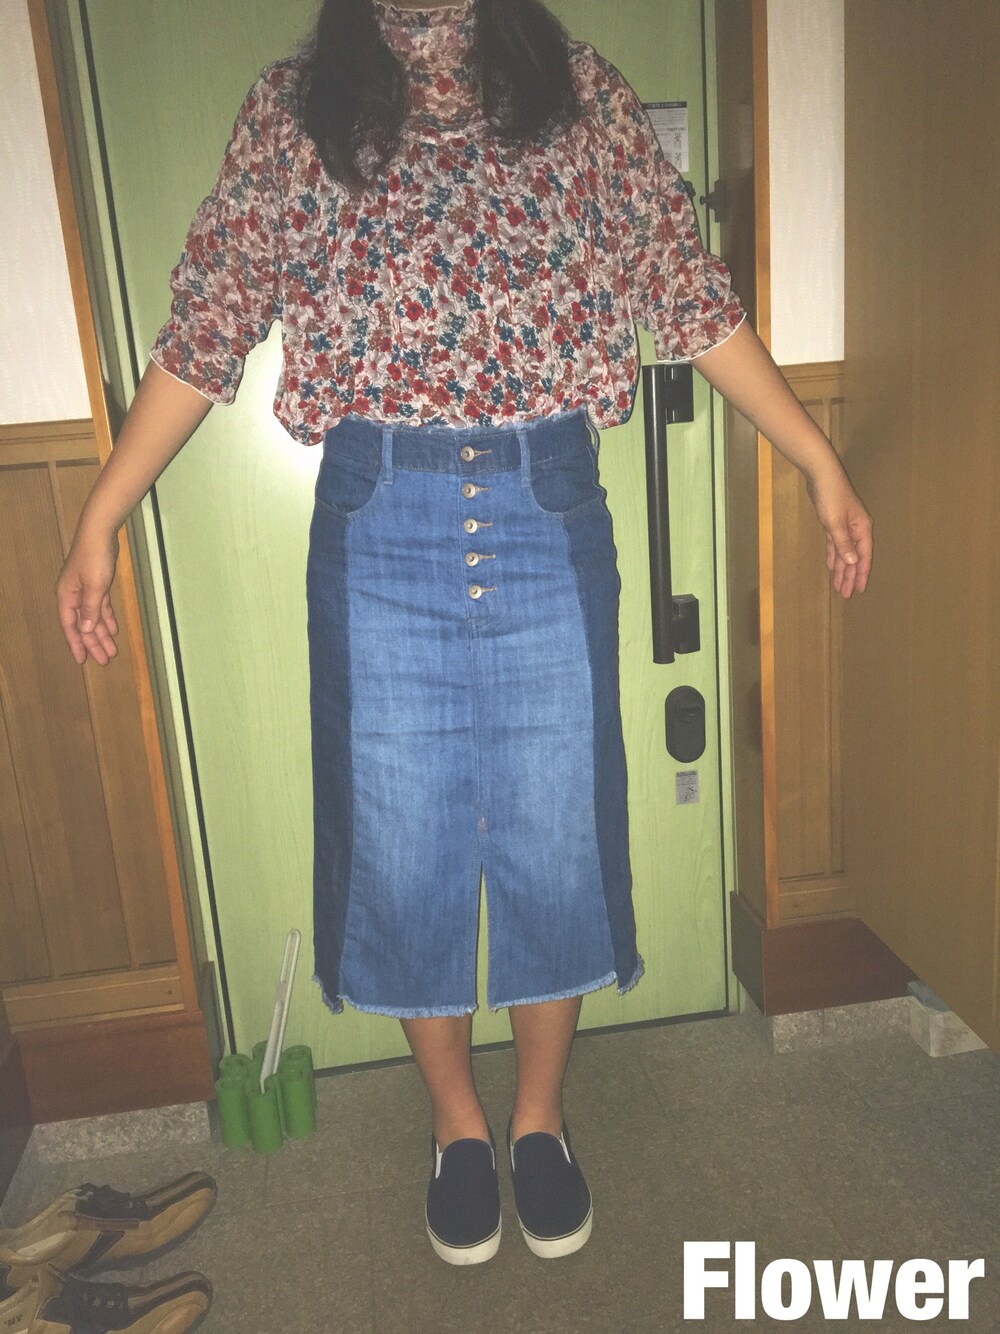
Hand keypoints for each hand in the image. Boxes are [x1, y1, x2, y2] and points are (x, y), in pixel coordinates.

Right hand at [55, 531, 120, 665]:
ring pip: (93, 617)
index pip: (71, 626)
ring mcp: (85, 590)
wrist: (100, 532)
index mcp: (67, 597)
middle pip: (84, 625)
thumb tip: (84, 630)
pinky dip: (107, 618)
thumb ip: (91, 609)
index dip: (77, 643)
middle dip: (94, 643)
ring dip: (102, 633)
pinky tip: (113, 629)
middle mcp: (74, 595)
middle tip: (105, 660)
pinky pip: (101, 606)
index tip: (83, 660)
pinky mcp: (97, 584)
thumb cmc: (95, 557)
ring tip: (112, 650)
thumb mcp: (95, 586)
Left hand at [804, 468, 872, 598]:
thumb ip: (843, 544)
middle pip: (854, 558)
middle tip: (846, 594)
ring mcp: (845, 526)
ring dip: (841, 569)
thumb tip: (853, 563)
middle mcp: (856, 529)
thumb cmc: (831, 497)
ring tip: (839, 585)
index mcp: (862, 529)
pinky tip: (832, 566)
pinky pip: (835, 544)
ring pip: (844, 553)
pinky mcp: (833, 523)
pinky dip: (833, 555)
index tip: (859, 590)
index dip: (861, 574)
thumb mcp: (835, 523)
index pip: (863, 557)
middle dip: (850, 576)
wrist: (821, 474)